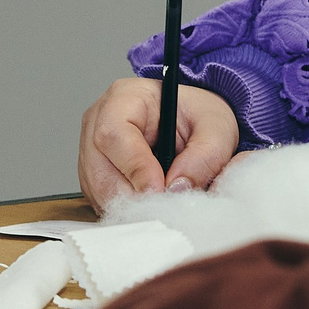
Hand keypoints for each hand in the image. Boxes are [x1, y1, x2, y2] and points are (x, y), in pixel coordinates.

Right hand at [78, 78, 238, 209]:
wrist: (195, 123)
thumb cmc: (199, 117)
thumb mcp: (216, 129)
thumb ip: (204, 157)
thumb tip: (177, 188)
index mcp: (124, 98)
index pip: (113, 134)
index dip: (135, 167)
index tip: (160, 189)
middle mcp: (99, 122)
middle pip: (100, 170)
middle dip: (133, 196)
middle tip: (164, 207)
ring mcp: (92, 150)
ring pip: (99, 191)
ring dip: (130, 206)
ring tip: (161, 204)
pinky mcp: (95, 175)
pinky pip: (102, 201)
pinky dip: (126, 210)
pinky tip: (149, 204)